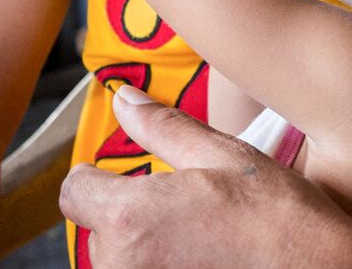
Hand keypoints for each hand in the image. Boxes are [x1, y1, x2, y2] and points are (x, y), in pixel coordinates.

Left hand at [60, 88, 351, 268]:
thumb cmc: (277, 217)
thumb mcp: (221, 155)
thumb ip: (162, 127)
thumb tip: (124, 98)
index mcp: (131, 214)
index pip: (74, 192)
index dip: (97, 179)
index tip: (121, 178)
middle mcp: (123, 264)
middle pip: (98, 230)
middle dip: (131, 216)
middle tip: (184, 210)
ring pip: (121, 260)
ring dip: (146, 249)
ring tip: (199, 240)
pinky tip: (203, 262)